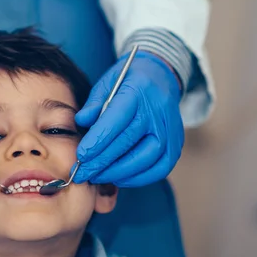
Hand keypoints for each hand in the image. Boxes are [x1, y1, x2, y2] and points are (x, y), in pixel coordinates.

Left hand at [73, 51, 183, 186]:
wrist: (161, 78)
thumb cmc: (127, 82)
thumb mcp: (107, 83)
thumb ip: (94, 104)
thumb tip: (81, 122)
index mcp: (137, 91)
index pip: (116, 119)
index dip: (98, 140)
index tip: (80, 156)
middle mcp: (157, 111)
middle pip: (129, 141)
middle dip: (102, 161)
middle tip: (83, 173)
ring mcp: (170, 129)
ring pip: (147, 158)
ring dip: (119, 172)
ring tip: (98, 176)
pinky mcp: (176, 143)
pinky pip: (160, 168)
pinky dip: (139, 178)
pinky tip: (119, 178)